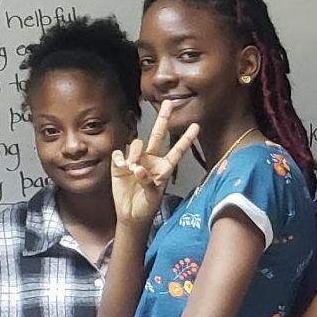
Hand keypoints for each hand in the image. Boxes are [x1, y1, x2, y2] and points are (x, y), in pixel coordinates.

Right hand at [110, 103, 200, 227]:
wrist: (130, 214)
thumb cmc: (147, 205)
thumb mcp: (152, 196)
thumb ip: (148, 181)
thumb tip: (138, 169)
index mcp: (164, 166)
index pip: (177, 150)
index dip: (186, 138)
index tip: (196, 126)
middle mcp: (151, 159)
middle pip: (157, 135)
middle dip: (163, 119)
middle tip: (168, 103)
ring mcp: (136, 159)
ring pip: (137, 144)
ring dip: (135, 155)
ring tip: (133, 171)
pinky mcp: (120, 163)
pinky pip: (120, 154)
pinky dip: (121, 160)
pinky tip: (122, 168)